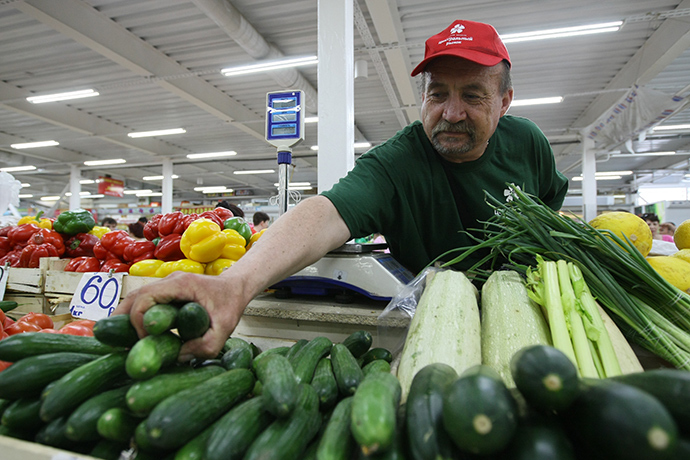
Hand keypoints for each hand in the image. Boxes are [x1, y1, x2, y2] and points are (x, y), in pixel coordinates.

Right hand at [113, 270, 248, 360]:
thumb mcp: (225, 329)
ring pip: (135, 297)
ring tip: (117, 340)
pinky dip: (133, 315)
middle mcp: (169, 281)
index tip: (144, 341)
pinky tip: (130, 333)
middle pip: (133, 296)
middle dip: (121, 319)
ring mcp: (166, 284)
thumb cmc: (231, 304)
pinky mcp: (166, 291)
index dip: (138, 321)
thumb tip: (177, 357)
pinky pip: (143, 301)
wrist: (236, 287)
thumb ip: (205, 346)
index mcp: (180, 285)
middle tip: (115, 343)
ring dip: (124, 317)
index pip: (145, 298)